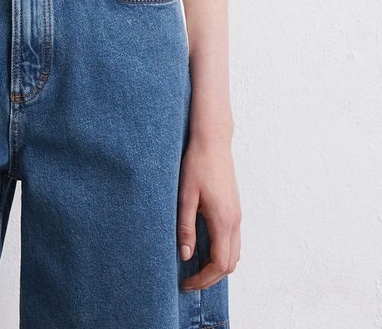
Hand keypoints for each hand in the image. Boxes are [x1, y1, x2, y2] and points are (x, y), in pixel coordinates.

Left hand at [177, 134, 241, 290]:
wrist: (213, 141)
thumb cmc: (197, 164)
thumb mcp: (185, 196)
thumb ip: (186, 227)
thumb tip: (186, 256)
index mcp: (223, 220)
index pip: (219, 263)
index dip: (204, 279)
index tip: (186, 282)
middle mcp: (235, 221)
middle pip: (230, 264)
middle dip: (211, 277)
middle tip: (190, 279)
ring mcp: (237, 215)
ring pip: (234, 253)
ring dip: (218, 265)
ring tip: (195, 266)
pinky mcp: (235, 209)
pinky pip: (234, 240)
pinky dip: (222, 252)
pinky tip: (204, 247)